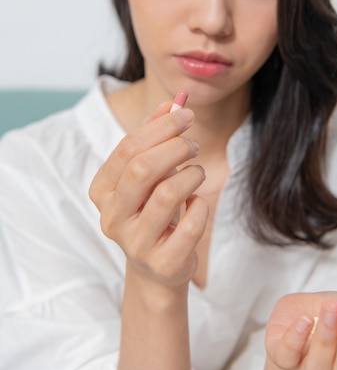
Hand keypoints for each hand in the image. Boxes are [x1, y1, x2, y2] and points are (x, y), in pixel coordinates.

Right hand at [89, 101, 207, 289]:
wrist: (159, 266)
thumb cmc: (152, 208)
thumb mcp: (149, 172)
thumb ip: (155, 137)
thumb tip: (172, 104)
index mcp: (102, 190)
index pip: (128, 148)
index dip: (161, 126)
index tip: (187, 115)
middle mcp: (111, 217)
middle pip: (143, 169)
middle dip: (176, 147)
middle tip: (194, 144)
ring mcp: (135, 243)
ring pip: (168, 194)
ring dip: (192, 175)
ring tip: (197, 173)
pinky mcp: (163, 262)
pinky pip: (192, 223)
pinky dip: (201, 205)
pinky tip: (196, 203)